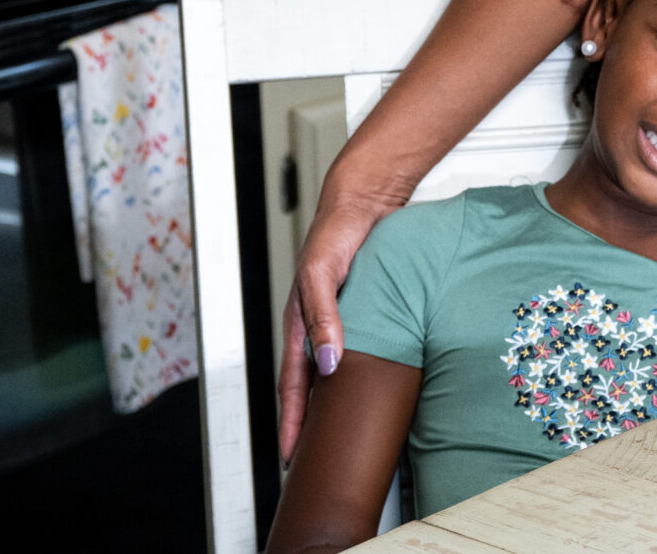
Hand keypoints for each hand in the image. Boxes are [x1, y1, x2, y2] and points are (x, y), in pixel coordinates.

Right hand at [277, 182, 405, 456]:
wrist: (365, 199)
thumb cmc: (337, 231)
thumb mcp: (324, 275)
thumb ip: (324, 317)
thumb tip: (329, 364)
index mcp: (300, 321)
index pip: (293, 383)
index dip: (292, 419)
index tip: (291, 454)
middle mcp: (316, 324)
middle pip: (308, 384)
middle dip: (306, 421)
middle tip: (310, 457)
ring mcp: (338, 317)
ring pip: (330, 370)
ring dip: (329, 401)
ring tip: (334, 433)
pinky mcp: (362, 308)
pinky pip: (355, 350)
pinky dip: (355, 374)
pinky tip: (365, 386)